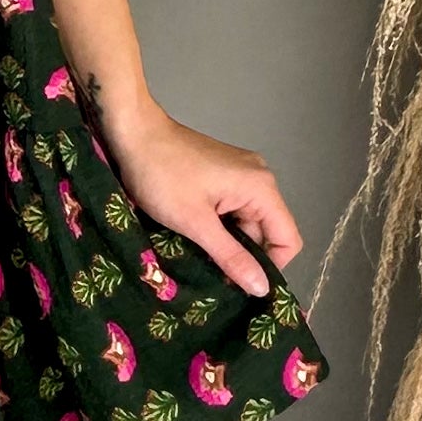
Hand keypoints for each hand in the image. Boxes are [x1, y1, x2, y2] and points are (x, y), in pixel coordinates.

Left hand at [93, 96, 301, 303]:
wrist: (133, 132)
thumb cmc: (161, 176)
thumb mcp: (196, 223)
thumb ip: (232, 257)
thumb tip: (263, 288)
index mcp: (261, 188)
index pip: (288, 239)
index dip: (272, 266)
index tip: (243, 285)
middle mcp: (260, 179)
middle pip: (268, 231)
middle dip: (246, 256)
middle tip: (216, 278)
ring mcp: (241, 174)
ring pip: (247, 222)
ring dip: (229, 243)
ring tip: (201, 258)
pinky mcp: (224, 174)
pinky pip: (233, 209)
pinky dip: (219, 226)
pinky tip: (197, 236)